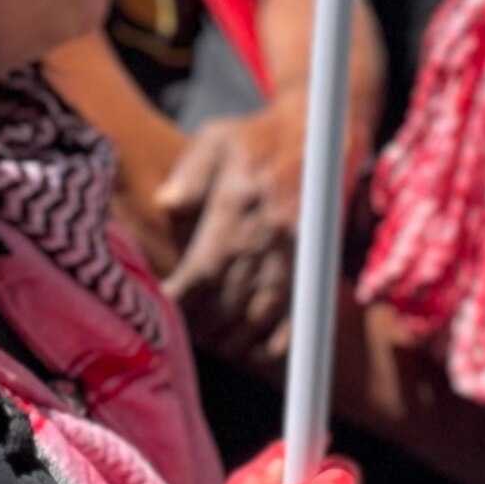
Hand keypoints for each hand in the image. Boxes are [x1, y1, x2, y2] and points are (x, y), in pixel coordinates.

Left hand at [156, 110, 300, 367]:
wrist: (323, 131)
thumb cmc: (258, 137)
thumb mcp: (217, 138)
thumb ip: (188, 172)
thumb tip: (166, 204)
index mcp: (239, 206)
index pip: (204, 271)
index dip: (181, 300)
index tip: (161, 311)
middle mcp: (270, 235)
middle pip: (228, 302)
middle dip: (201, 326)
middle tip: (179, 335)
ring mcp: (296, 253)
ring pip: (260, 316)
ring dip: (232, 339)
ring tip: (210, 344)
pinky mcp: (316, 263)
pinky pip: (298, 316)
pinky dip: (275, 343)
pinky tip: (253, 353)